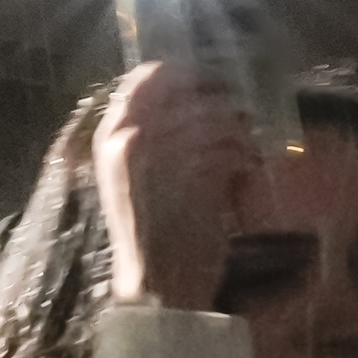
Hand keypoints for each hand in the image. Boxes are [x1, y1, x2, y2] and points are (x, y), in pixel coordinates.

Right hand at [95, 59, 269, 313]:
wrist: (156, 284)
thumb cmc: (148, 233)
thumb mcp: (132, 179)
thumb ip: (148, 138)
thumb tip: (190, 100)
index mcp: (108, 138)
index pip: (145, 79)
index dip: (183, 74)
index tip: (208, 81)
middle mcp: (128, 138)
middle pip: (186, 89)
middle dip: (220, 95)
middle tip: (242, 109)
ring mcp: (163, 153)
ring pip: (215, 115)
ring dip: (240, 127)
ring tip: (249, 144)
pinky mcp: (195, 171)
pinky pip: (232, 144)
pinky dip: (247, 152)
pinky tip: (249, 166)